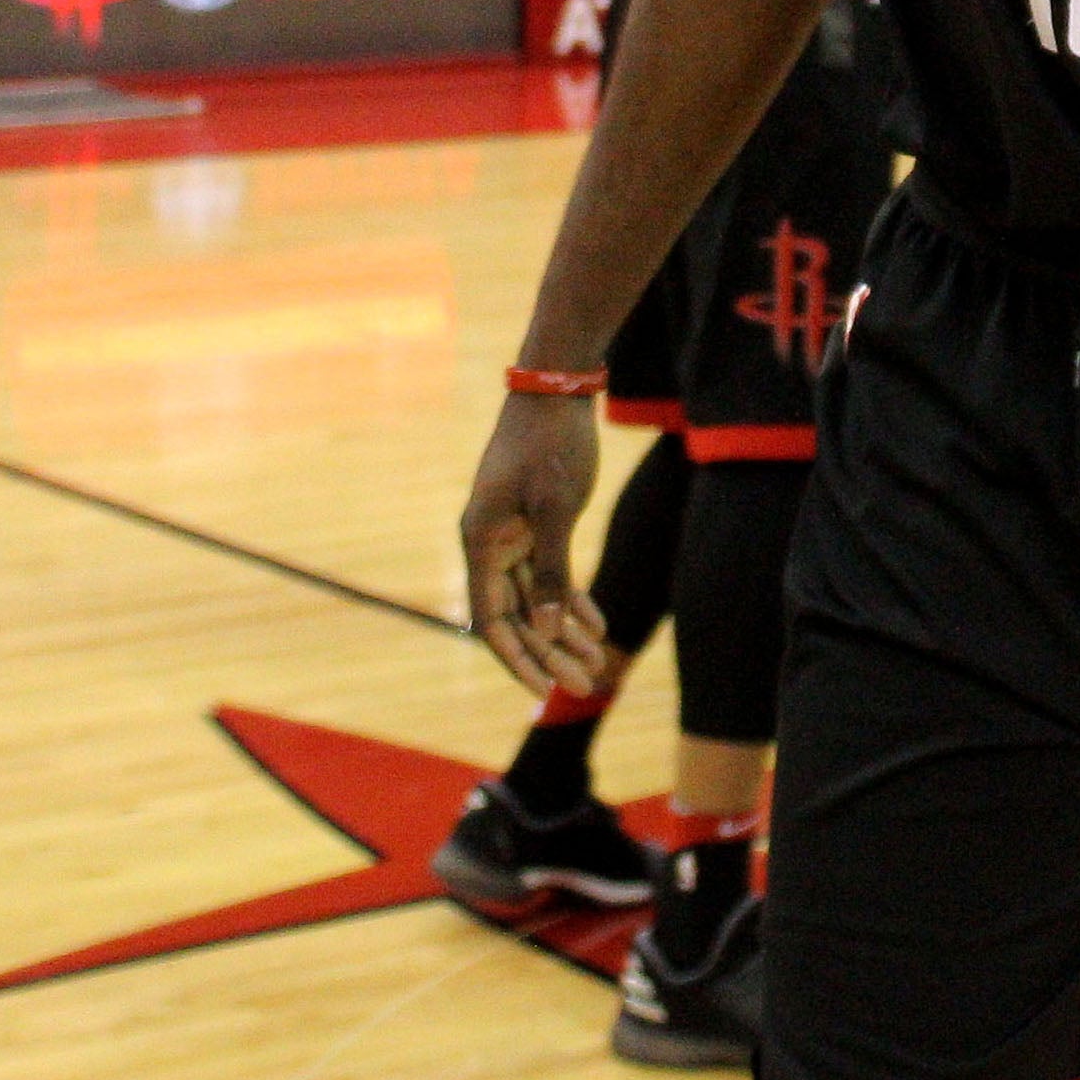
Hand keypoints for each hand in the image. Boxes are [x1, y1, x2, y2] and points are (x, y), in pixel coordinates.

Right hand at [457, 387, 609, 693]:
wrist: (559, 388)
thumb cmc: (552, 445)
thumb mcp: (556, 511)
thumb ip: (552, 572)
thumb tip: (548, 631)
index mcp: (481, 542)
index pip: (492, 620)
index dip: (517, 659)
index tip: (542, 690)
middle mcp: (490, 543)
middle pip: (518, 615)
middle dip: (550, 654)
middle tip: (585, 686)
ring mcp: (512, 533)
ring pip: (537, 597)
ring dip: (565, 630)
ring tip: (597, 662)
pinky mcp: (535, 522)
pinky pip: (551, 572)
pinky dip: (572, 597)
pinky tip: (597, 625)